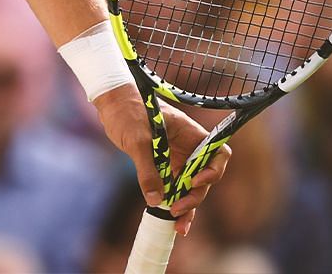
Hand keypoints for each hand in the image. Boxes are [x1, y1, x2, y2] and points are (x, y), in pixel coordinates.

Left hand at [94, 85, 230, 233]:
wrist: (114, 105)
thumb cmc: (129, 112)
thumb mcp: (138, 140)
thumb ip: (148, 169)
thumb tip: (155, 200)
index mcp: (191, 134)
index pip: (217, 154)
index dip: (213, 171)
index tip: (194, 181)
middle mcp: (189, 148)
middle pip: (204, 177)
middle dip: (194, 196)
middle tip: (176, 210)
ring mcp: (177, 158)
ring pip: (189, 187)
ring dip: (186, 206)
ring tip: (178, 226)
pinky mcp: (163, 167)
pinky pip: (174, 189)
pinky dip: (173, 204)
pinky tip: (170, 220)